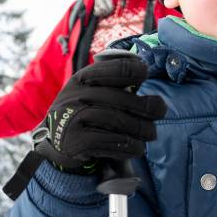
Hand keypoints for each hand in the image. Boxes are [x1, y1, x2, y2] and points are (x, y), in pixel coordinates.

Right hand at [35, 54, 165, 171]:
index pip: (118, 68)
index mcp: (82, 78)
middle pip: (122, 99)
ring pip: (119, 122)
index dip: (139, 71)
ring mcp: (73, 117)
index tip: (146, 76)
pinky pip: (110, 142)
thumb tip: (156, 102)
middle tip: (159, 112)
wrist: (56, 143)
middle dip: (147, 107)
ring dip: (141, 130)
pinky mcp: (75, 141)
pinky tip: (136, 148)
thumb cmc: (84, 115)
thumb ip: (117, 89)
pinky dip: (129, 147)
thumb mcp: (92, 94)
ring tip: (150, 134)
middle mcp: (76, 95)